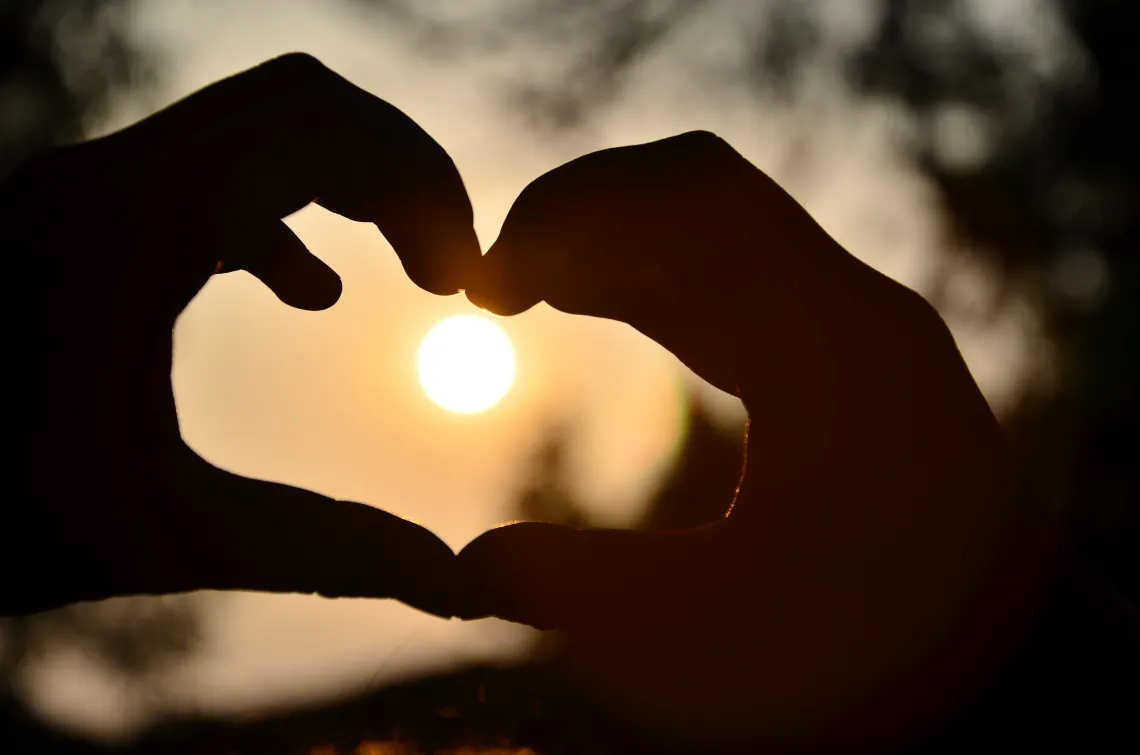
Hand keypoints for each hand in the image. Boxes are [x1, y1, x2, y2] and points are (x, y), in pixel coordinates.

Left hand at [0, 54, 477, 618]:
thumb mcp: (164, 534)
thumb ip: (323, 552)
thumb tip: (455, 585)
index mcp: (134, 230)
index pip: (323, 128)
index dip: (421, 185)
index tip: (464, 281)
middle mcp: (105, 180)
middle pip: (303, 103)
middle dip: (400, 174)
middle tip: (453, 267)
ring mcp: (84, 190)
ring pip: (258, 126)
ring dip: (350, 185)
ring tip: (411, 269)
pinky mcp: (77, 219)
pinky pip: (210, 172)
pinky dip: (286, 213)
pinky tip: (308, 294)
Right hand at [459, 133, 1058, 748]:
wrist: (990, 659)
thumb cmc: (873, 650)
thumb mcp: (721, 632)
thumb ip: (586, 591)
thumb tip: (462, 571)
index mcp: (832, 344)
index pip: (692, 200)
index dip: (571, 212)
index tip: (486, 278)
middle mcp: (846, 306)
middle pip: (697, 190)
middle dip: (580, 215)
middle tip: (490, 280)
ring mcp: (843, 320)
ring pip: (706, 224)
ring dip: (607, 240)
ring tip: (517, 289)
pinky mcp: (829, 345)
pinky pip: (724, 268)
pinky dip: (643, 271)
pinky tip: (581, 299)